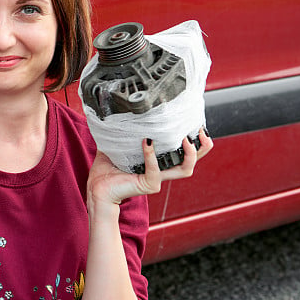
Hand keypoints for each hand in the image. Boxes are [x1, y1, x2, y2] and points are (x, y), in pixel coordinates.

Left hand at [88, 129, 213, 205]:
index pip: (184, 152)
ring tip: (185, 139)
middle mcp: (162, 171)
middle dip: (203, 147)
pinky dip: (152, 155)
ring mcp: (156, 179)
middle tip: (201, 131)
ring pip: (185, 170)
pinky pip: (155, 169)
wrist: (97, 188)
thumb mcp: (117, 145)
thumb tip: (120, 111)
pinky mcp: (147, 184)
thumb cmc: (106, 169)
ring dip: (189, 154)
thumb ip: (123, 132)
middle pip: (192, 162)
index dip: (195, 140)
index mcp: (158, 162)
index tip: (196, 124)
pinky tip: (147, 142)